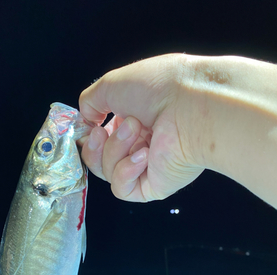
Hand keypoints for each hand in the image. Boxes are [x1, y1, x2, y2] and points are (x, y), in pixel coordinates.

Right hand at [78, 54, 204, 201]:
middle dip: (96, 144)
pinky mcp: (153, 187)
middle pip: (98, 159)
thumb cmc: (158, 88)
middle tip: (103, 129)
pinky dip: (126, 170)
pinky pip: (122, 189)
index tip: (86, 127)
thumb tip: (85, 120)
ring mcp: (147, 167)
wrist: (190, 106)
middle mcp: (140, 144)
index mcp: (133, 120)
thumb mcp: (111, 84)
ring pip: (108, 172)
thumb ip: (90, 102)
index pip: (99, 138)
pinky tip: (145, 154)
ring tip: (137, 128)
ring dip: (115, 148)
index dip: (87, 136)